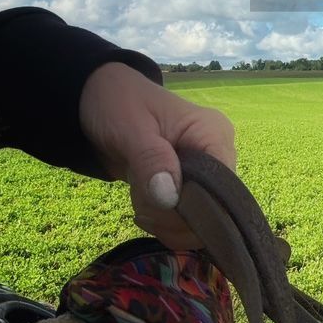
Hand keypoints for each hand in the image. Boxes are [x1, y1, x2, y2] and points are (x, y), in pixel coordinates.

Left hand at [79, 62, 235, 249]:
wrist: (98, 101)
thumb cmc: (118, 104)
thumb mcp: (130, 128)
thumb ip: (150, 160)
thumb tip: (169, 198)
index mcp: (214, 134)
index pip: (224, 185)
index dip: (195, 204)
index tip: (156, 203)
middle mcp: (218, 155)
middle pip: (213, 209)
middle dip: (172, 215)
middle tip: (139, 199)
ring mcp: (204, 174)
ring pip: (198, 221)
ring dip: (162, 219)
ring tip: (138, 194)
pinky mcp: (189, 188)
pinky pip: (185, 221)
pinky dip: (161, 221)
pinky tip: (142, 202)